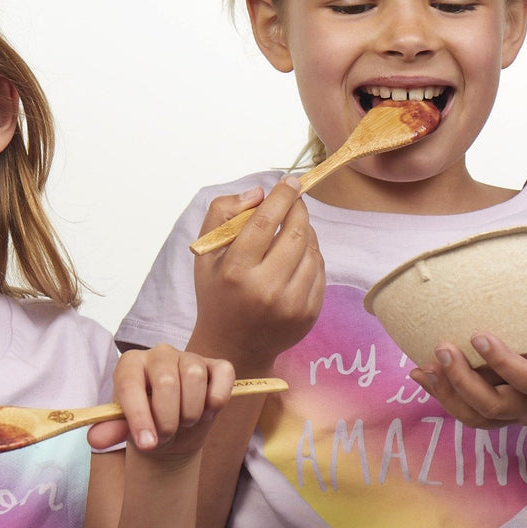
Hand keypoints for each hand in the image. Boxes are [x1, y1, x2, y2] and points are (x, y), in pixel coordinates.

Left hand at [88, 344, 235, 456]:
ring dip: (190, 412)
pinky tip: (207, 411)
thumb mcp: (126, 428)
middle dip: (167, 420)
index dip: (139, 417)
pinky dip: (217, 398)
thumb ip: (112, 430)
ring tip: (184, 423)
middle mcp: (159, 353)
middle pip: (166, 382)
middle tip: (165, 436)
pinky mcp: (216, 364)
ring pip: (194, 377)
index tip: (147, 444)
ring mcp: (189, 356)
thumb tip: (94, 439)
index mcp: (130, 364)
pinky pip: (222, 374)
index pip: (131, 385)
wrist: (172, 427)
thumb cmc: (146, 422)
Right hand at [190, 176, 324, 370]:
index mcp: (235, 271)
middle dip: (298, 210)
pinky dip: (312, 255)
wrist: (233, 346)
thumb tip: (259, 193)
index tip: (291, 181)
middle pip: (295, 233)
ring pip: (311, 250)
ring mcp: (290, 305)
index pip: (265, 222)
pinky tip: (297, 254)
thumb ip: (223, 212)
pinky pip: (320, 271)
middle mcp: (265, 289)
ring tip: (292, 229)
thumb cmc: (217, 292)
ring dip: (306, 231)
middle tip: (295, 200)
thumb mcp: (206, 252)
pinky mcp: (308, 314)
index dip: (282, 196)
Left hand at [411, 287, 526, 434]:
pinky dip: (443, 398)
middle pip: (493, 406)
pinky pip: (470, 416)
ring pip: (477, 418)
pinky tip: (421, 375)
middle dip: (463, 382)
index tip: (478, 336)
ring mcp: (517, 415)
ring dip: (447, 395)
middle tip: (442, 348)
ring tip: (423, 366)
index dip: (502, 362)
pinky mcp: (504, 416)